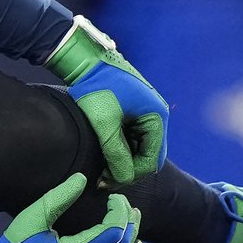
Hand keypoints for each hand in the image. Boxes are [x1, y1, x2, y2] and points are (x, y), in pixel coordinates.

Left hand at [46, 15, 167, 184]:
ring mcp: (146, 114)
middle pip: (148, 156)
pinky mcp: (134, 113)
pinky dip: (121, 149)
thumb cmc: (96, 88)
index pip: (151, 159)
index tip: (107, 180)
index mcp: (157, 116)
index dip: (130, 174)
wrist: (86, 63)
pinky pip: (133, 139)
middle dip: (127, 169)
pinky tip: (104, 153)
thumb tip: (123, 179)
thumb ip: (116, 153)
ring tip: (101, 168)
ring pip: (140, 149)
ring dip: (123, 160)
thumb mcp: (104, 123)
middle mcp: (157, 115)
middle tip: (103, 178)